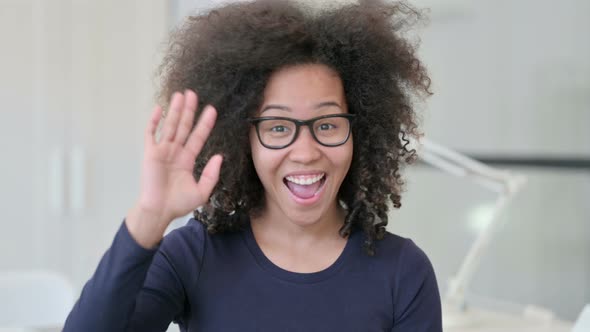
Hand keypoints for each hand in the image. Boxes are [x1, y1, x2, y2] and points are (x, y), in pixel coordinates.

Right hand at [127, 90, 222, 247]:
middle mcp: (176, 152)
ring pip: (170, 126)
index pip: (198, 137)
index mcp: (188, 159)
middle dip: (189, 110)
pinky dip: (155, 121)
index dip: (205, 123)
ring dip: (175, 110)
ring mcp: (163, 151)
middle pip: (184, 126)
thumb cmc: (179, 204)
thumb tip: (219, 156)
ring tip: (180, 94)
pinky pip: (151, 134)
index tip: (212, 110)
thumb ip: (211, 174)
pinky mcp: (150, 153)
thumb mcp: (202, 191)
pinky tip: (160, 108)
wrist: (159, 212)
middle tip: (194, 93)